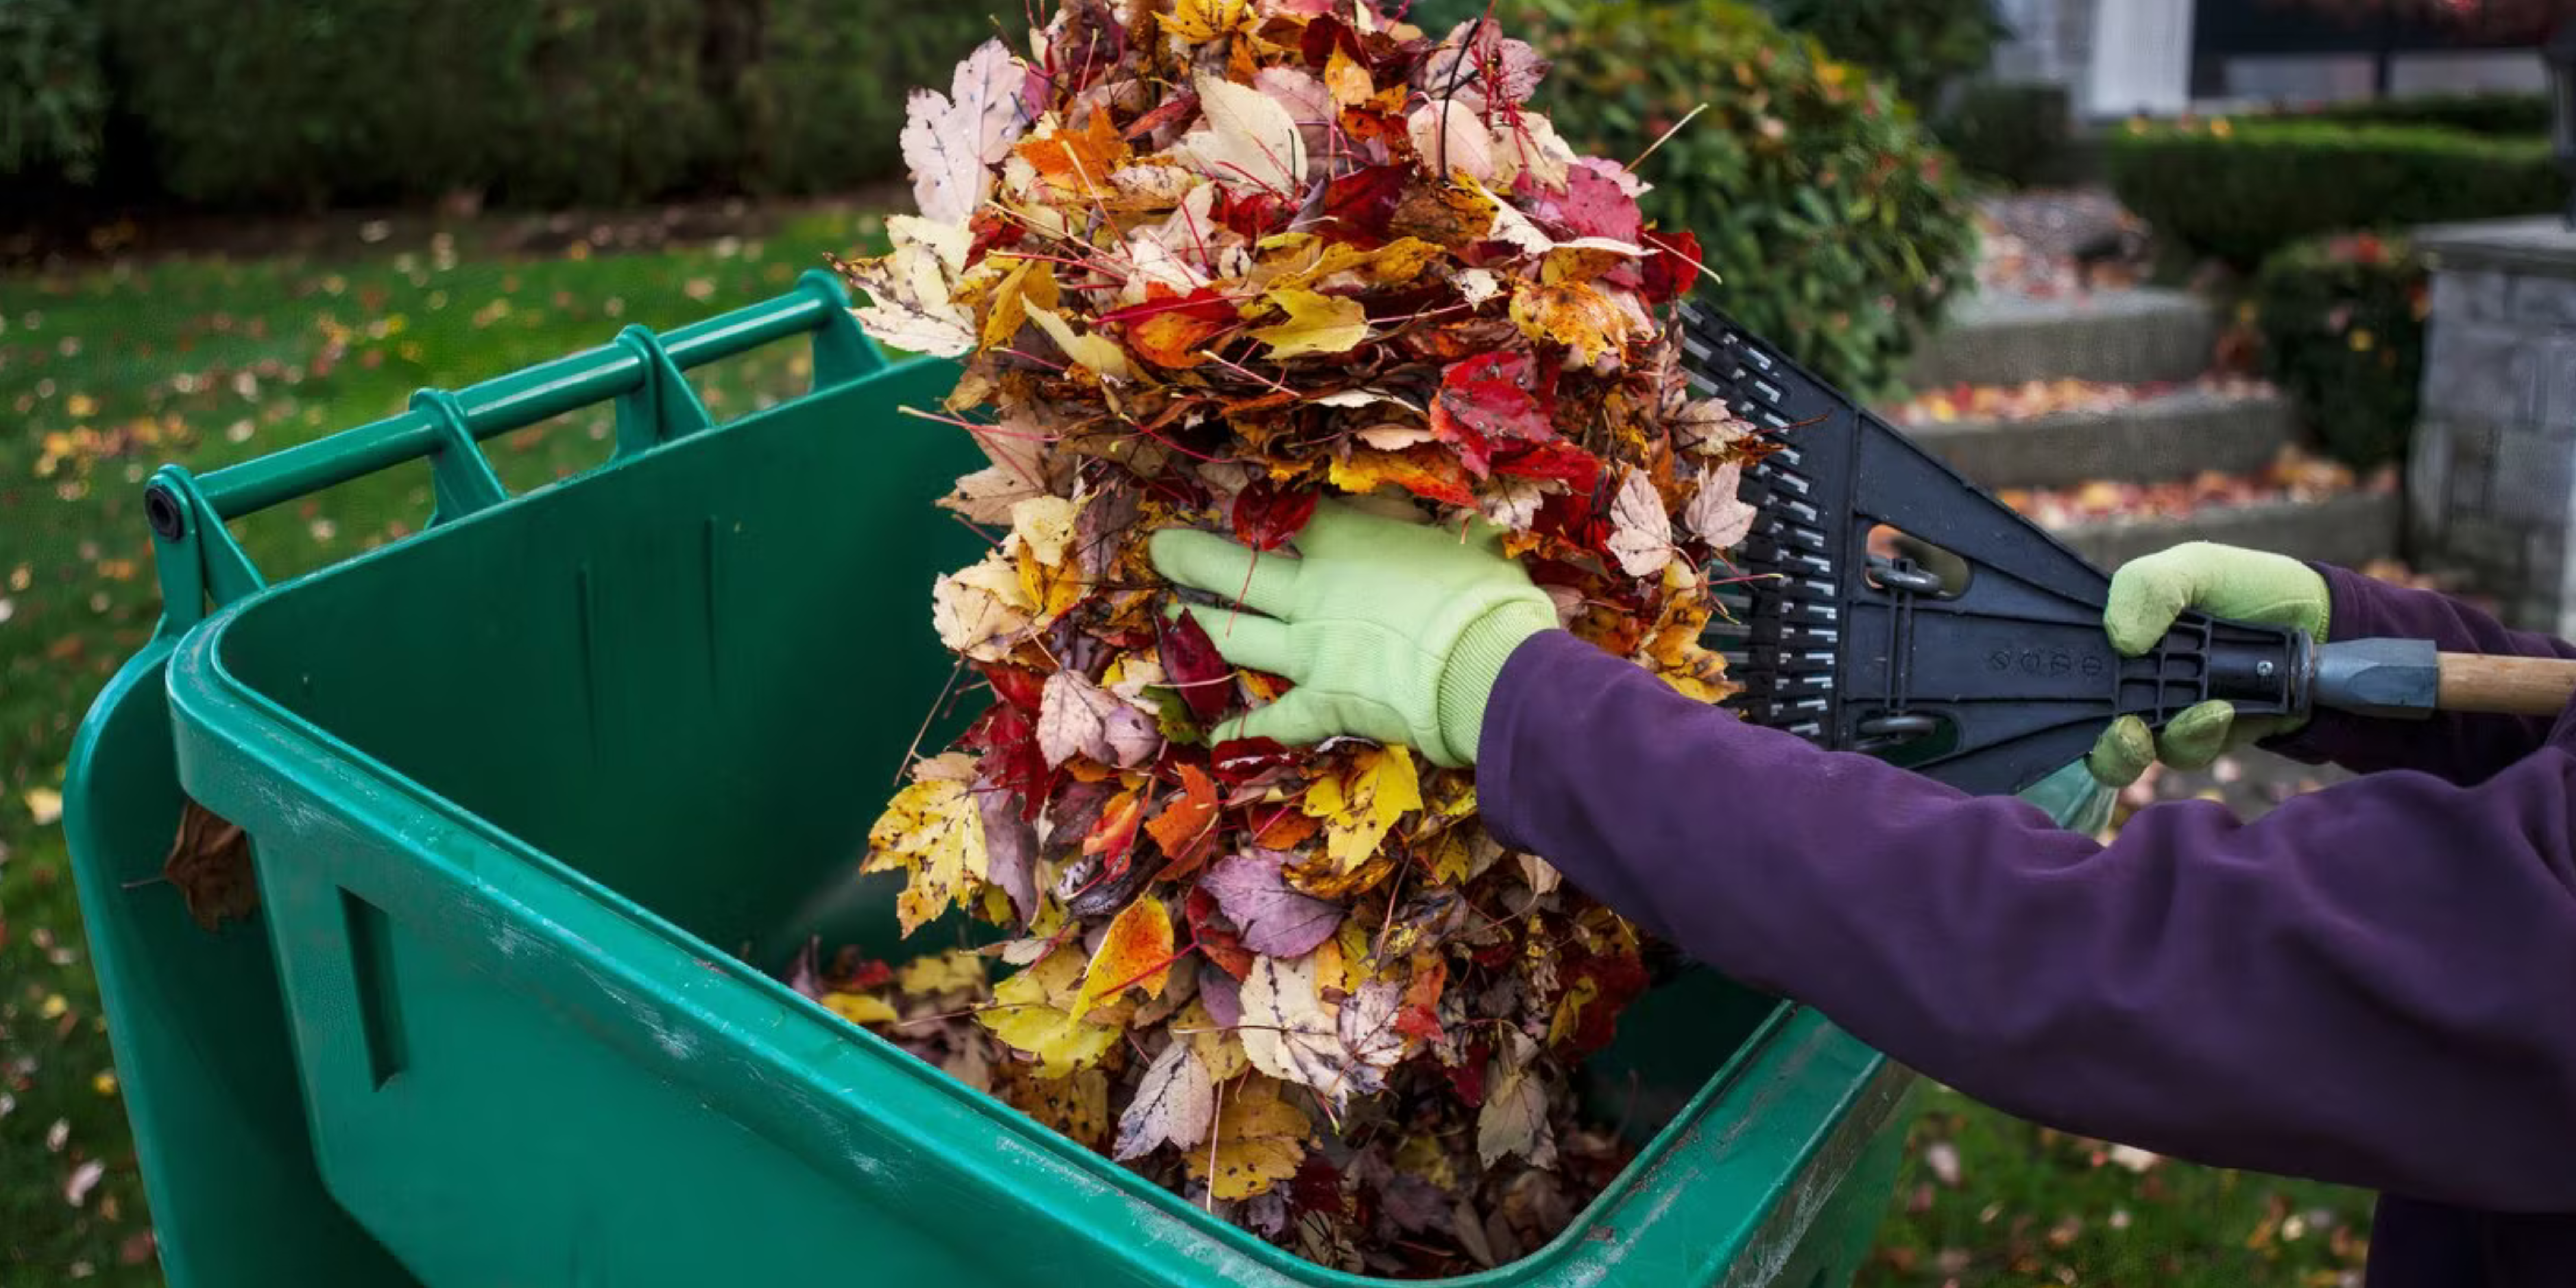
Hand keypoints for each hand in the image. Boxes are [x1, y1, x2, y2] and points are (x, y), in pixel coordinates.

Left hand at [1147, 498, 1558, 766]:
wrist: (1489, 665)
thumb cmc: (1484, 593)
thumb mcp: (1453, 535)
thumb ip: (1411, 522)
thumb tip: (1393, 507)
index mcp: (1348, 543)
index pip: (1292, 515)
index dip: (1266, 508)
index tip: (1249, 502)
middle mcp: (1313, 594)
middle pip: (1236, 569)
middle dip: (1192, 557)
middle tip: (1161, 549)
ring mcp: (1311, 653)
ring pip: (1236, 635)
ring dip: (1201, 624)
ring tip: (1175, 612)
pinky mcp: (1324, 705)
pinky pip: (1273, 722)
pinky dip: (1242, 729)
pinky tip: (1213, 735)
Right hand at [2086, 542, 2331, 787]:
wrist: (2322, 625)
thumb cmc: (2250, 587)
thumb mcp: (2196, 568)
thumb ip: (2149, 588)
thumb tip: (2119, 639)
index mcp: (2117, 640)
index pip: (2069, 670)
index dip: (2057, 690)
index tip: (2068, 698)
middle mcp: (2131, 683)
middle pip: (2089, 732)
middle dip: (2106, 746)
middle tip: (2127, 734)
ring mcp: (2164, 715)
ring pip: (2133, 754)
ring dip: (2162, 742)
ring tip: (2208, 713)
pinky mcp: (2202, 739)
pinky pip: (2184, 755)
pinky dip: (2200, 738)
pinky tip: (2225, 711)